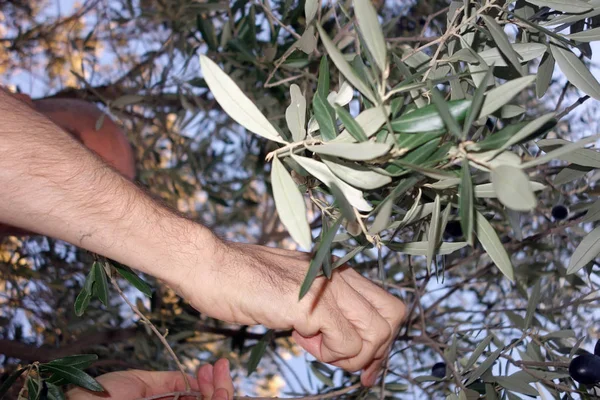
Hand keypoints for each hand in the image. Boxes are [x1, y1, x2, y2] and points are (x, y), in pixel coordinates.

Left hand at [66, 358, 233, 398]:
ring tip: (218, 375)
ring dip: (221, 392)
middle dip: (220, 387)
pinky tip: (214, 390)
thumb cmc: (102, 398)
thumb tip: (196, 380)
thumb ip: (170, 382)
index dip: (208, 385)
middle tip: (221, 368)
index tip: (213, 367)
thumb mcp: (140, 383)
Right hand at [171, 240, 405, 386]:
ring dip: (349, 355)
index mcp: (337, 270)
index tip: (365, 364)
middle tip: (347, 364)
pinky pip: (345, 345)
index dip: (382, 340)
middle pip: (392, 318)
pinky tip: (300, 338)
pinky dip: (329, 354)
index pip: (387, 305)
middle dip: (376, 352)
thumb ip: (322, 306)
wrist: (211, 267)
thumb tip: (343, 338)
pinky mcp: (311, 305)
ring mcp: (328, 288)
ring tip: (314, 346)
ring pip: (376, 336)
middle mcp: (339, 275)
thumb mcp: (295, 289)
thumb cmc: (244, 281)